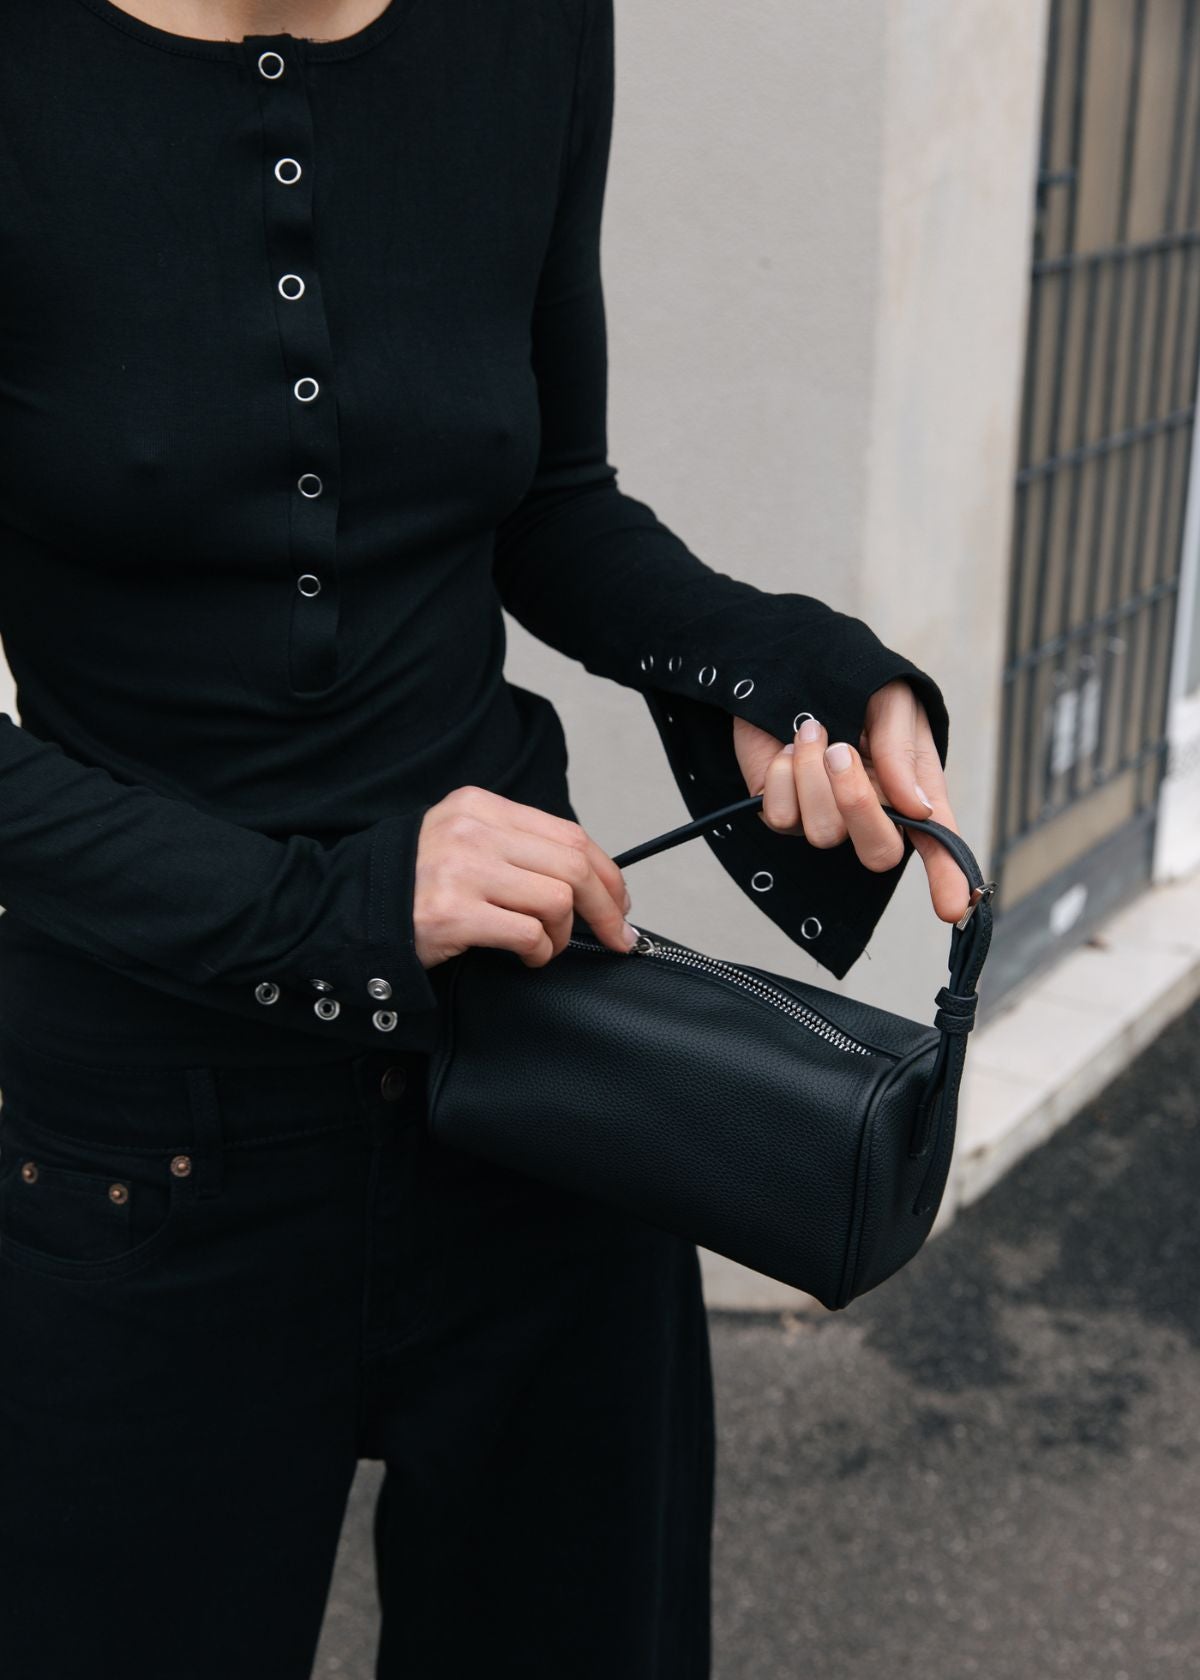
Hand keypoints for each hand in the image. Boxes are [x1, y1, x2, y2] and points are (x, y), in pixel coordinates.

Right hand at [412, 785, 636, 968]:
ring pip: (557, 899)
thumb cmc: (413, 885)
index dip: (607, 871)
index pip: (568, 833)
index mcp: (480, 807)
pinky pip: (529, 933)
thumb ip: (513, 847)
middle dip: (606, 907)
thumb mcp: (461, 842)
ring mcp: (462, 870)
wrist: (348, 911)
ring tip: (546, 946)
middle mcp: (473, 830)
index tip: (620, 901)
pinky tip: (527, 957)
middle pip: (573, 865)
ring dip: (564, 933)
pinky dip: (540, 951)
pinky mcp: (454, 912)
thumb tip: (587, 878)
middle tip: (616, 936)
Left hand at [731, 681, 971, 924]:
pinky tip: (786, 749)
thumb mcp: (892, 702)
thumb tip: (918, 807)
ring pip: (823, 832)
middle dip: (857, 803)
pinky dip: (781, 775)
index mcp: (911, 791)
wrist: (789, 664)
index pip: (937, 842)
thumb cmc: (853, 684)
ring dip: (811, 773)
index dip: (948, 876)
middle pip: (879, 852)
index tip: (953, 906)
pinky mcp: (782, 813)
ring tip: (811, 731)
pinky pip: (781, 816)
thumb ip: (903, 753)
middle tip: (840, 751)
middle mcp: (871, 814)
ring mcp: (825, 818)